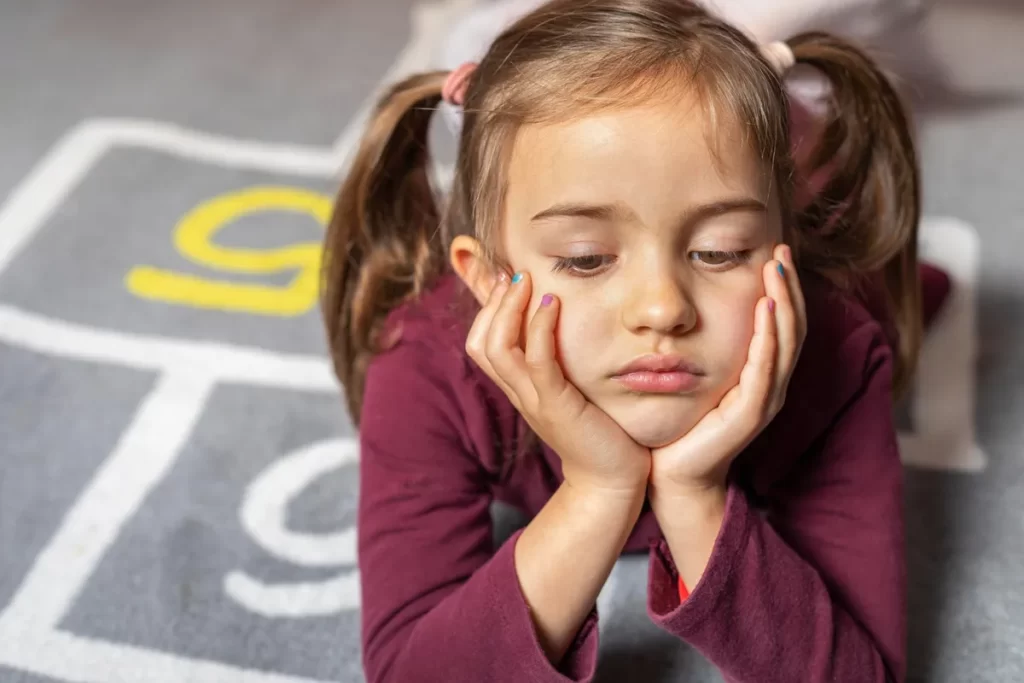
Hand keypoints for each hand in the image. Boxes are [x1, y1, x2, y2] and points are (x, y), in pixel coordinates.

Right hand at [466, 271, 650, 496]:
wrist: (611, 483)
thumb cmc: (600, 432)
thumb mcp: (573, 390)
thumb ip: (562, 363)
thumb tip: (566, 330)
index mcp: (519, 388)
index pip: (481, 343)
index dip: (486, 308)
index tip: (506, 278)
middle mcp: (519, 393)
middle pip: (480, 342)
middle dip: (493, 302)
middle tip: (513, 274)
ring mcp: (534, 401)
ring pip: (497, 349)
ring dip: (509, 309)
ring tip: (526, 281)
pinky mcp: (557, 407)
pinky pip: (537, 364)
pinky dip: (538, 330)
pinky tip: (552, 305)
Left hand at [649, 244, 806, 494]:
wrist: (671, 476)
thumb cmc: (679, 425)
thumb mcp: (694, 376)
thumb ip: (702, 346)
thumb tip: (686, 304)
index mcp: (761, 375)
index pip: (782, 324)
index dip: (784, 289)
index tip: (776, 253)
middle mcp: (770, 386)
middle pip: (792, 328)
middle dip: (789, 288)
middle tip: (783, 251)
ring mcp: (763, 401)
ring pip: (785, 344)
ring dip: (784, 305)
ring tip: (777, 272)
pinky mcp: (749, 416)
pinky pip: (765, 371)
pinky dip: (768, 339)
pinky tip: (765, 312)